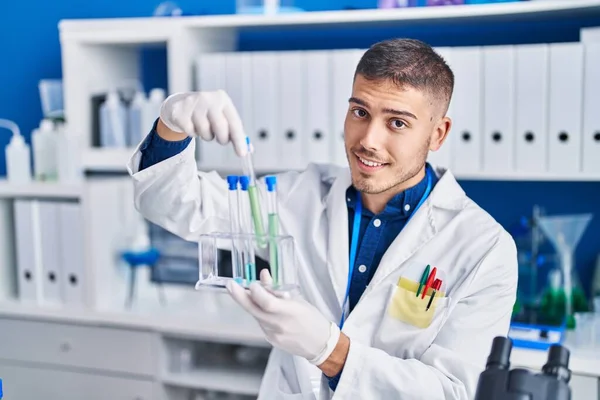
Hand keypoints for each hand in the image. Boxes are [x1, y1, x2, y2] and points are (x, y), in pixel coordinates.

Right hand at [159, 90, 246, 155]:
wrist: (181, 104)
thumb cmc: (207, 112)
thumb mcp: (222, 116)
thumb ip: (235, 132)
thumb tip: (248, 149)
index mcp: (222, 99)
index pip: (234, 122)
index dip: (239, 139)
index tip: (242, 153)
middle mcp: (208, 99)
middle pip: (221, 128)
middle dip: (222, 139)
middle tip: (220, 139)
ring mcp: (193, 104)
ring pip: (205, 132)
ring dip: (206, 136)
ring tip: (204, 128)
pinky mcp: (180, 112)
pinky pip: (191, 132)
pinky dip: (193, 134)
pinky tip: (192, 126)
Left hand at [226, 270, 340, 365]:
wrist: (320, 344)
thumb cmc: (312, 319)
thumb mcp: (299, 300)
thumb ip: (278, 289)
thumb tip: (263, 275)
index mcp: (291, 312)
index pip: (267, 303)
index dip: (256, 293)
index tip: (252, 284)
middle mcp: (280, 325)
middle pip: (254, 310)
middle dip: (240, 297)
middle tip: (231, 285)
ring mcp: (274, 335)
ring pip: (257, 316)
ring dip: (252, 305)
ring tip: (254, 295)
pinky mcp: (271, 340)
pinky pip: (261, 324)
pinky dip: (261, 315)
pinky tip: (267, 312)